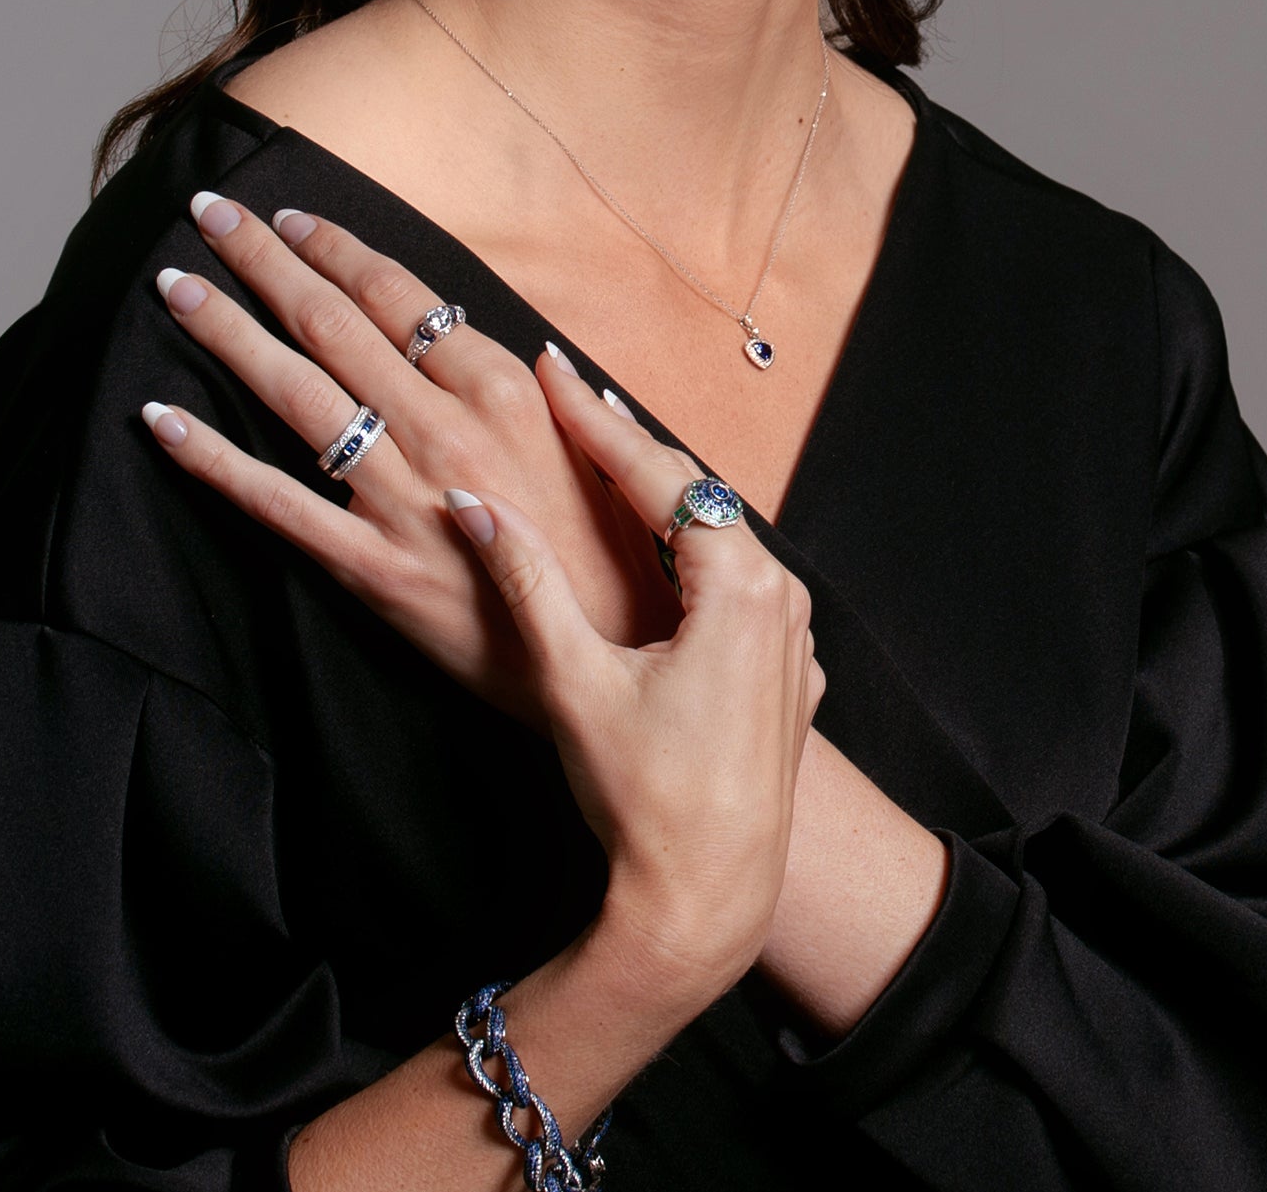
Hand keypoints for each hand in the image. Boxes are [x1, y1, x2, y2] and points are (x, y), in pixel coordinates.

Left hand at [135, 195, 672, 721]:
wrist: (607, 662)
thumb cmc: (614, 559)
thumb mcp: (609, 455)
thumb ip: (565, 398)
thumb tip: (541, 348)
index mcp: (505, 392)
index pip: (399, 296)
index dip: (335, 249)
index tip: (289, 217)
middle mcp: (446, 431)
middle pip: (333, 325)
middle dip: (263, 261)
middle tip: (210, 215)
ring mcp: (402, 498)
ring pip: (296, 394)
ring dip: (227, 332)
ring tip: (174, 287)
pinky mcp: (372, 567)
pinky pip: (276, 503)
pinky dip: (213, 459)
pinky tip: (163, 420)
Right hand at [451, 347, 828, 996]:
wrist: (710, 899)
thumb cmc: (644, 798)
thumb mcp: (574, 682)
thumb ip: (525, 582)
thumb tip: (472, 503)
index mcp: (743, 587)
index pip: (661, 477)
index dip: (596, 421)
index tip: (551, 367)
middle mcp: (784, 601)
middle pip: (697, 499)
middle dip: (628, 447)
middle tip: (570, 392)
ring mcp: (794, 642)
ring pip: (720, 543)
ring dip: (661, 499)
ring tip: (603, 450)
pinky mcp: (789, 677)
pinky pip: (736, 589)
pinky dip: (690, 557)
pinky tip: (657, 548)